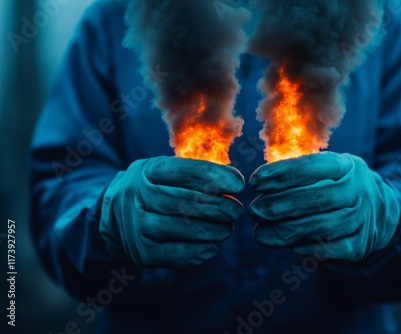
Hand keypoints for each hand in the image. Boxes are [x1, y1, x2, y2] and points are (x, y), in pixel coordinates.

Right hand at [99, 156, 244, 267]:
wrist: (114, 216)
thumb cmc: (155, 189)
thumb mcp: (166, 171)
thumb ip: (195, 174)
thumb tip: (234, 184)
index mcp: (148, 170)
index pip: (185, 171)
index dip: (215, 177)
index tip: (239, 185)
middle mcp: (136, 195)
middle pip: (183, 201)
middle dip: (217, 206)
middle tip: (236, 210)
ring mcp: (135, 224)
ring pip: (178, 228)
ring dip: (210, 230)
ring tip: (227, 229)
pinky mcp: (140, 251)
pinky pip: (171, 254)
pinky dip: (195, 253)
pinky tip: (212, 248)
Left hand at [249, 152, 399, 261]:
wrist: (378, 212)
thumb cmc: (336, 186)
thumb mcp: (326, 170)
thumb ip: (298, 171)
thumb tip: (260, 181)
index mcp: (347, 166)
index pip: (313, 166)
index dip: (281, 174)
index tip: (255, 182)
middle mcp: (358, 191)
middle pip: (318, 198)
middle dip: (281, 205)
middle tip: (255, 210)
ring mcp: (362, 219)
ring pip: (324, 226)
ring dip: (288, 230)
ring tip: (261, 232)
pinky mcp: (361, 244)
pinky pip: (334, 249)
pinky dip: (310, 248)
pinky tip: (289, 246)